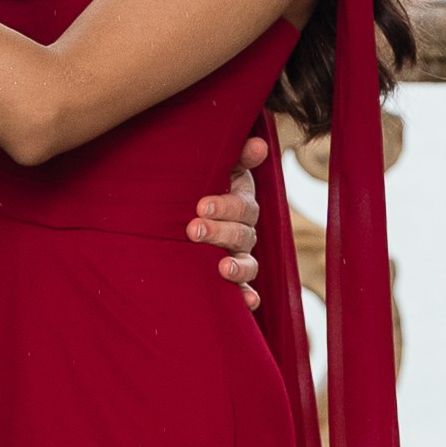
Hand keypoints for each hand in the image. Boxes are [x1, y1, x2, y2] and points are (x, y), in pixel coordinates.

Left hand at [191, 137, 266, 309]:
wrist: (187, 211)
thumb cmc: (200, 185)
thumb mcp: (217, 168)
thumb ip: (237, 156)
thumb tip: (258, 143)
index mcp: (241, 204)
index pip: (242, 206)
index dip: (225, 206)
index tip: (201, 206)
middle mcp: (244, 232)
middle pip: (242, 235)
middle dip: (220, 233)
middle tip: (194, 230)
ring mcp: (240, 257)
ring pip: (248, 264)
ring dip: (238, 267)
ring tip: (223, 269)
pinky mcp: (234, 281)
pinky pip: (247, 290)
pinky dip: (248, 297)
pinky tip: (246, 303)